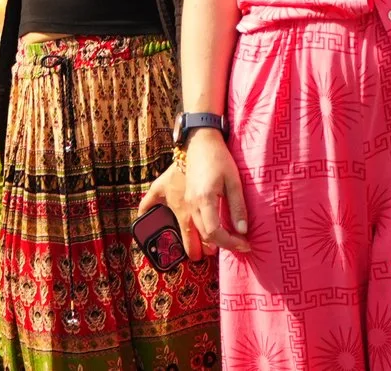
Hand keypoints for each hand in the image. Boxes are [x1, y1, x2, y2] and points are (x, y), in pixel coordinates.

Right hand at [134, 129, 246, 257]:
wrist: (201, 139)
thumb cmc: (219, 158)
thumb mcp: (234, 182)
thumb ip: (238, 207)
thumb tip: (242, 231)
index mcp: (204, 201)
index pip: (214, 233)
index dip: (230, 243)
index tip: (244, 244)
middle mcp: (188, 204)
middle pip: (199, 235)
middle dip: (215, 247)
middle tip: (228, 248)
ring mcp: (177, 199)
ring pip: (184, 228)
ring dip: (193, 242)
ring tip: (204, 250)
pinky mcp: (169, 191)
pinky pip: (150, 205)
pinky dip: (147, 216)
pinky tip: (146, 225)